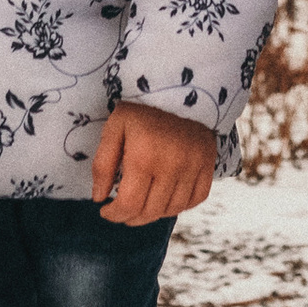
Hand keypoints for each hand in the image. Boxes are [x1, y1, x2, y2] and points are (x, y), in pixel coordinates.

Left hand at [92, 99, 217, 224]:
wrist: (180, 89)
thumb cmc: (141, 109)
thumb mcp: (114, 128)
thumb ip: (103, 164)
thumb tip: (99, 197)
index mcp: (144, 157)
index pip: (129, 204)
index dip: (114, 214)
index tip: (105, 210)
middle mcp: (172, 166)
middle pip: (150, 211)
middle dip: (130, 218)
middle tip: (121, 211)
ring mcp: (193, 167)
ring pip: (172, 209)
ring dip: (153, 214)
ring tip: (140, 205)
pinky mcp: (208, 165)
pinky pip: (195, 199)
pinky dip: (179, 205)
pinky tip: (165, 198)